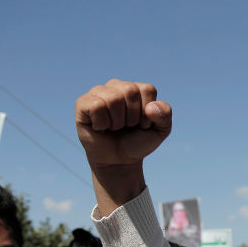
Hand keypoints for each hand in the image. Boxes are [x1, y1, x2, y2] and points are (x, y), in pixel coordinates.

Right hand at [75, 79, 171, 211]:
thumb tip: (150, 107)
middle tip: (127, 126)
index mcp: (137, 88)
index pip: (147, 89)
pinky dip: (102, 123)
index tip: (142, 124)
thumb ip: (165, 115)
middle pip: (130, 91)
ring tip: (114, 127)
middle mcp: (117, 85)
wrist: (119, 161)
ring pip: (113, 99)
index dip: (147, 112)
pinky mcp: (82, 103)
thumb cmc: (138, 142)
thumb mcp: (160, 131)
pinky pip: (96, 106)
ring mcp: (98, 92)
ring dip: (117, 122)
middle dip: (132, 117)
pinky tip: (101, 127)